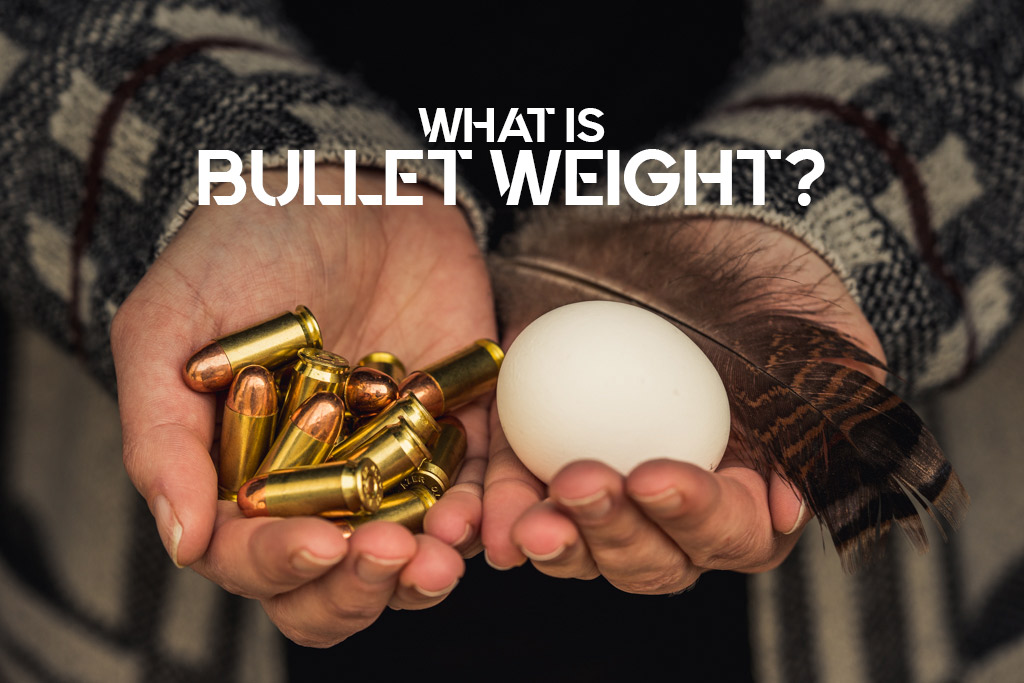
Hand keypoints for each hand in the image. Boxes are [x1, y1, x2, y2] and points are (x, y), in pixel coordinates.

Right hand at [112, 167, 495, 645]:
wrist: (340, 183)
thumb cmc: (240, 249)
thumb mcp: (172, 327)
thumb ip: (162, 434)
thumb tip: (181, 542)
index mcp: (239, 478)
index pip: (250, 558)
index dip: (281, 565)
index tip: (319, 544)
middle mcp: (315, 486)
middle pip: (336, 581)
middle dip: (363, 586)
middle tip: (394, 559)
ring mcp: (389, 462)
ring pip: (412, 552)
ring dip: (432, 566)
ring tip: (449, 549)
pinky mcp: (454, 430)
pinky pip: (478, 490)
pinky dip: (490, 513)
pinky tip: (496, 516)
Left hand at [482, 218, 884, 590]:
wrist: (677, 223)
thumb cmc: (760, 274)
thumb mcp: (815, 333)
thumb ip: (831, 417)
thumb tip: (790, 511)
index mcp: (751, 488)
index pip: (733, 533)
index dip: (695, 516)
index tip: (655, 473)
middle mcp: (676, 500)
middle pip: (652, 558)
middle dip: (617, 535)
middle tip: (582, 484)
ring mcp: (608, 478)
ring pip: (582, 544)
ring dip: (556, 542)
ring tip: (528, 524)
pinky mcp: (544, 451)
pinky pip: (519, 495)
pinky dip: (502, 511)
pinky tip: (485, 516)